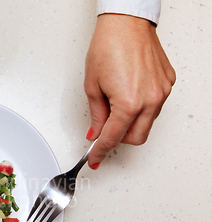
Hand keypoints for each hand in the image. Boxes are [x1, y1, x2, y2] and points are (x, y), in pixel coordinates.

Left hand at [84, 14, 175, 168]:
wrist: (126, 23)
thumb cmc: (108, 47)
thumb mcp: (92, 87)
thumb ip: (96, 116)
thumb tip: (95, 133)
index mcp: (128, 104)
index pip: (113, 138)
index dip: (101, 151)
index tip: (95, 160)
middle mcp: (150, 100)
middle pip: (135, 138)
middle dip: (118, 139)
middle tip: (103, 130)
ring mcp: (162, 92)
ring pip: (147, 124)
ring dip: (130, 124)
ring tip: (115, 105)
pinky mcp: (167, 84)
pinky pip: (154, 107)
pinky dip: (141, 108)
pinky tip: (129, 94)